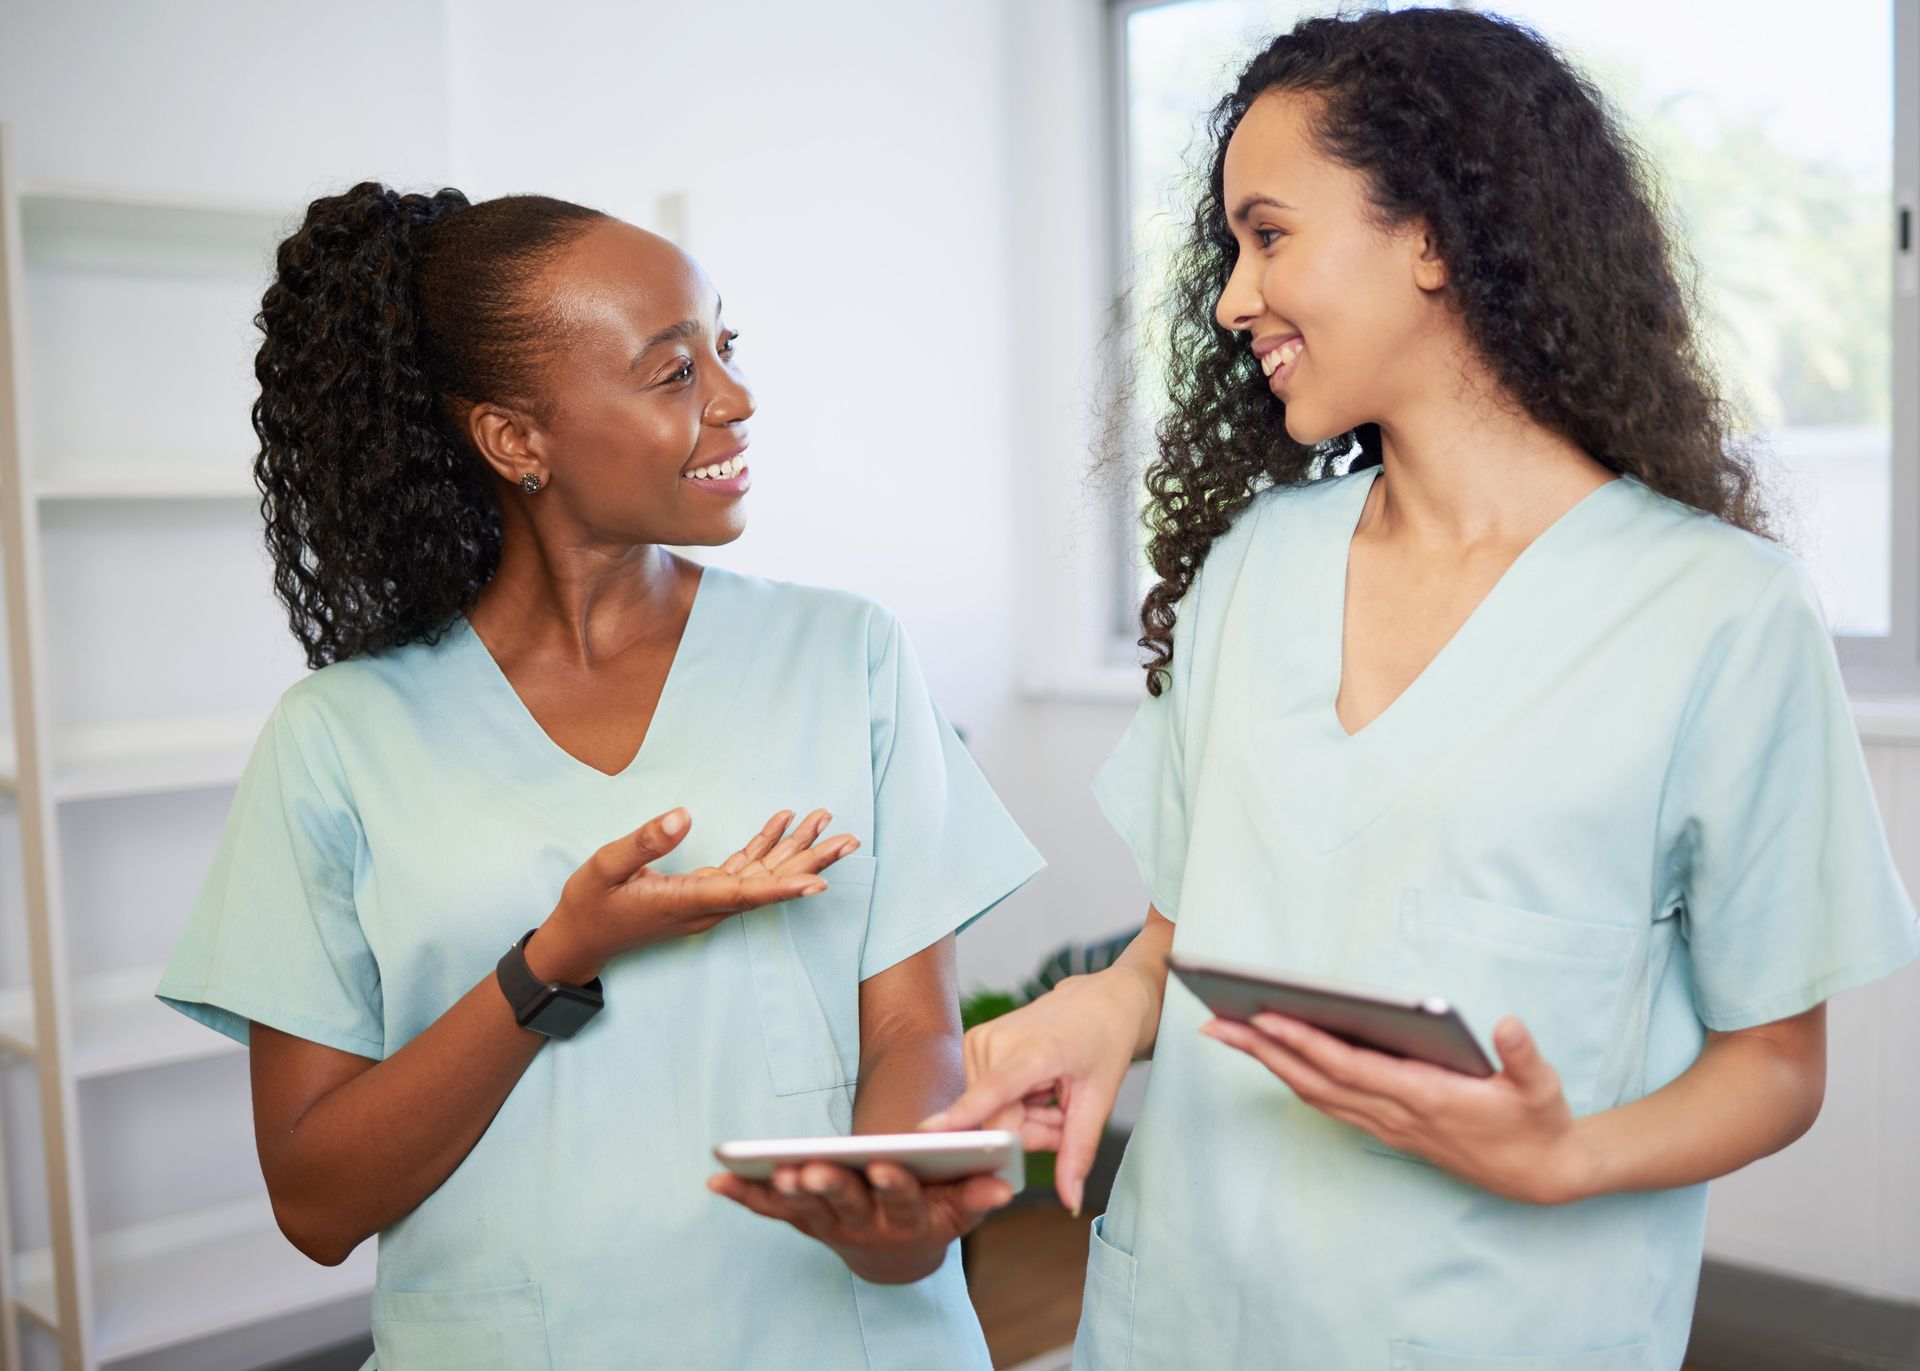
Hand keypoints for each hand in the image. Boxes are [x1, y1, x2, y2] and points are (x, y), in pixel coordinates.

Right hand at [530, 808, 855, 982]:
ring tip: (827, 823)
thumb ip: (644, 842)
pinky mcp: (703, 894)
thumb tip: (683, 815)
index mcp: (685, 902)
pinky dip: (765, 847)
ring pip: (762, 877)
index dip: (783, 886)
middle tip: (849, 840)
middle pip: (768, 885)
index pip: (744, 894)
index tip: (820, 882)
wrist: (581, 939)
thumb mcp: (605, 867)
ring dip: (795, 851)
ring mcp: (708, 903)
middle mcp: (706, 906)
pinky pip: (744, 872)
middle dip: (810, 862)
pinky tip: (783, 824)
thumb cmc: (590, 904)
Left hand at [707, 1161, 1012, 1283]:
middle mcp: (865, 1225)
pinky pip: (770, 1209)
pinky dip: (744, 1194)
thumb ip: (977, 1194)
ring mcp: (830, 1224)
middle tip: (810, 1169)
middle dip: (828, 1185)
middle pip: (846, 1204)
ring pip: (806, 1208)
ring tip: (771, 1171)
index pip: (902, 1201)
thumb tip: (1005, 1185)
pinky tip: (718, 1177)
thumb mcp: (961, 1207)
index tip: (884, 1164)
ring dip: (786, 1190)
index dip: (893, 1184)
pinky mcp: (802, 1220)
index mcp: (909, 1219)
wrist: (896, 1252)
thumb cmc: (934, 1212)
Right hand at [917, 971, 1149, 1213]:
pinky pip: (986, 1102)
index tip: (925, 1135)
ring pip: (990, 1117)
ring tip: (1051, 1094)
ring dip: (1024, 1119)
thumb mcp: (1100, 1100)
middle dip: (1030, 1133)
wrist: (1097, 1001)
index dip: (959, 1119)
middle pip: (997, 1124)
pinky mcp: (971, 1044)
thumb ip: (1078, 1151)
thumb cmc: (1102, 1044)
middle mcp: (995, 1042)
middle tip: (1061, 1114)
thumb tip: (1070, 1201)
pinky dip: (1013, 1105)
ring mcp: (978, 1041)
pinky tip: (1035, 1087)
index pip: (990, 1094)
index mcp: (1032, 1052)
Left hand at [1199, 1012, 1599, 1204]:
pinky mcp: (1388, 1130)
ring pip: (1314, 1093)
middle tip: (1214, 1023)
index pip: (1350, 1066)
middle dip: (1262, 1051)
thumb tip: (1506, 1024)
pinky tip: (1275, 1059)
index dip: (1305, 1043)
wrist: (1541, 1176)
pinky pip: (1328, 1103)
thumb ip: (1524, 1056)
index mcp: (1425, 1096)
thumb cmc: (1537, 1123)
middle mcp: (1395, 1113)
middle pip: (1314, 1080)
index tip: (1266, 1017)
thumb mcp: (1542, 1087)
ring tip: (1230, 1033)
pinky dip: (1295, 1079)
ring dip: (1269, 1065)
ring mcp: (1387, 1125)